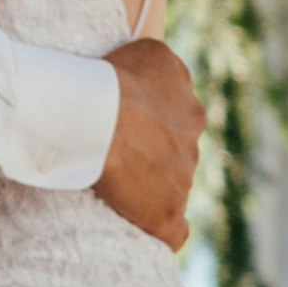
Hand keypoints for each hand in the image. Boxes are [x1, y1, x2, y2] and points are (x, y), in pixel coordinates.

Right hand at [94, 33, 201, 252]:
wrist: (94, 112)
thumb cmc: (112, 77)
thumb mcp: (152, 53)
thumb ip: (169, 72)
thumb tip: (166, 86)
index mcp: (191, 114)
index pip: (178, 129)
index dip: (150, 133)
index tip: (125, 133)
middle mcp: (193, 148)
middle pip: (174, 162)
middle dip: (150, 163)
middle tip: (113, 159)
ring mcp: (182, 183)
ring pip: (170, 193)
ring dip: (147, 194)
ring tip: (111, 187)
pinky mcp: (167, 214)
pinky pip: (174, 233)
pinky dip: (160, 231)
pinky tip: (141, 226)